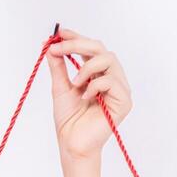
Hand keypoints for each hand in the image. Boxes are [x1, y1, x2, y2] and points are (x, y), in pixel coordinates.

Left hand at [48, 28, 132, 163]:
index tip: (60, 32)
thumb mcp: (60, 89)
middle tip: (59, 47)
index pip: (91, 50)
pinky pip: (112, 81)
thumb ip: (59, 68)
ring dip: (87, 67)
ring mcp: (119, 89)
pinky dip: (95, 85)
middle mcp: (111, 78)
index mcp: (97, 75)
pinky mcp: (124, 101)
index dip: (77, 38)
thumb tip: (52, 48)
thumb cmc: (68, 120)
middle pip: (101, 50)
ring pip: (109, 60)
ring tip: (74, 82)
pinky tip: (85, 96)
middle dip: (78, 45)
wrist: (72, 144)